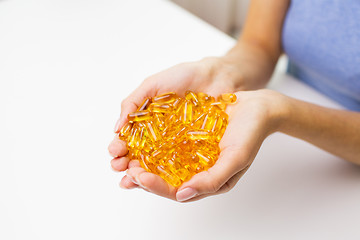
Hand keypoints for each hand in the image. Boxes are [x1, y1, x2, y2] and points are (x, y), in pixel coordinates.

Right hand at [108, 57, 244, 184]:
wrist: (216, 75)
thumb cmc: (183, 76)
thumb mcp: (153, 85)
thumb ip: (133, 103)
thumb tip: (115, 128)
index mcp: (146, 121)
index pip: (128, 139)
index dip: (119, 147)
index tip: (114, 152)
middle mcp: (159, 136)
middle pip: (139, 155)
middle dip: (127, 164)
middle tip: (120, 168)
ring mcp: (176, 144)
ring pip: (157, 163)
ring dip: (144, 173)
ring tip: (135, 178)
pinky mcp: (193, 149)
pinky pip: (181, 163)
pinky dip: (170, 172)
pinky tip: (162, 178)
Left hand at [118, 89, 288, 200]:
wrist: (258, 107)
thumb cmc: (251, 134)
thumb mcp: (236, 159)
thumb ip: (212, 180)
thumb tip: (182, 195)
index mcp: (208, 181)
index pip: (176, 191)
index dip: (156, 186)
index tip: (138, 177)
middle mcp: (197, 170)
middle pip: (164, 179)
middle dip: (142, 176)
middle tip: (123, 169)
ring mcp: (191, 153)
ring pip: (161, 162)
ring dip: (141, 160)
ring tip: (123, 157)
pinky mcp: (188, 136)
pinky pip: (166, 142)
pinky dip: (151, 142)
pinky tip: (137, 138)